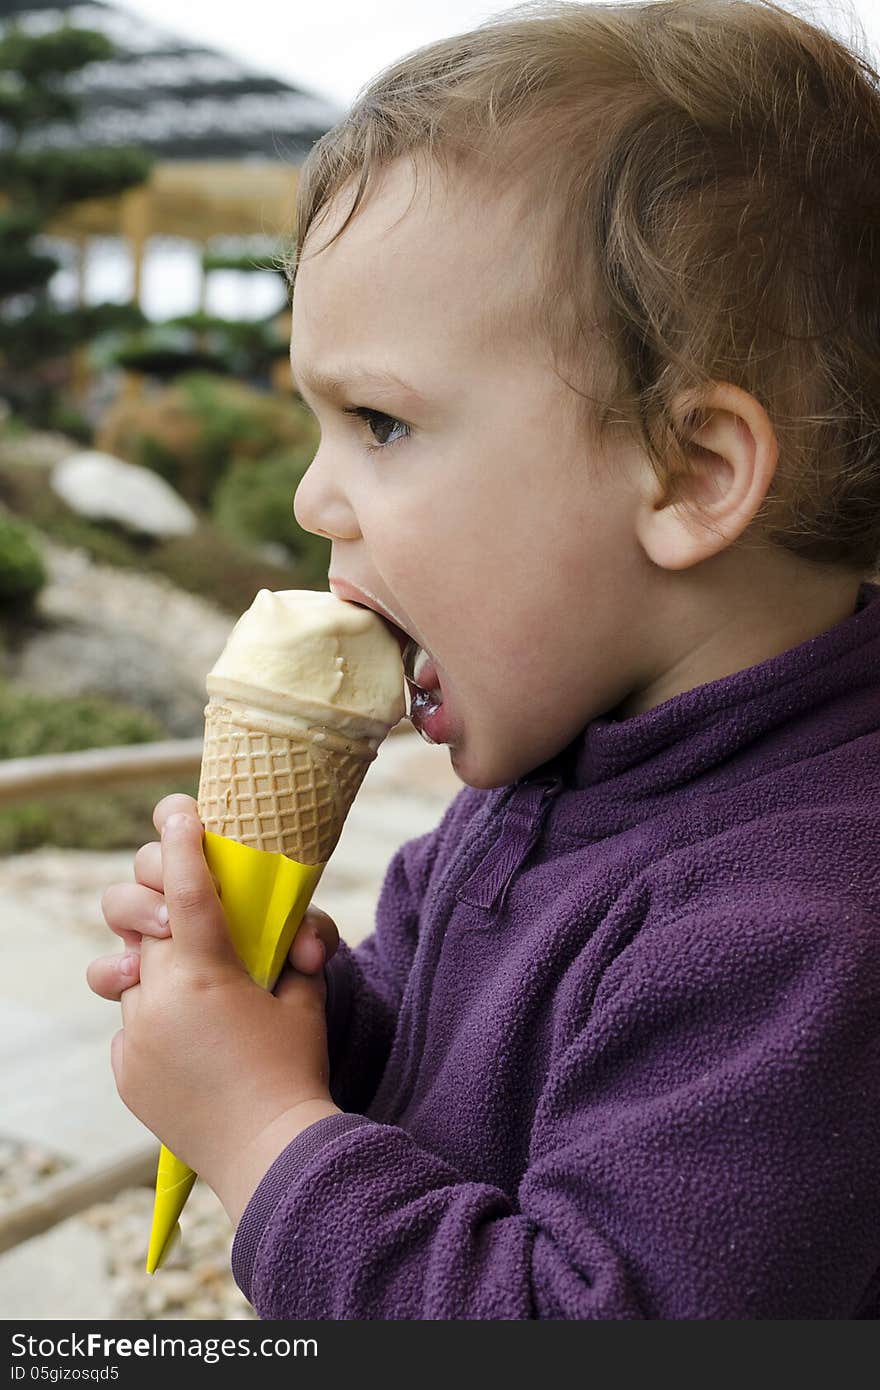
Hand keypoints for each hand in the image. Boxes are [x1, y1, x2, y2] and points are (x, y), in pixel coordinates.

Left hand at [88, 800, 340, 1222]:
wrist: (270, 1156)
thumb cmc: (296, 1070)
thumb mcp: (304, 999)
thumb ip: (291, 954)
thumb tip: (290, 940)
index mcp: (204, 973)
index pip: (189, 888)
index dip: (182, 842)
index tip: (177, 808)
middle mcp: (157, 998)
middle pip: (139, 920)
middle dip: (153, 900)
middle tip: (178, 909)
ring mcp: (136, 1036)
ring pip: (131, 971)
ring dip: (158, 966)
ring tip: (196, 987)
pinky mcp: (126, 1069)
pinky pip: (132, 1021)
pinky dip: (156, 1015)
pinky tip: (193, 1038)